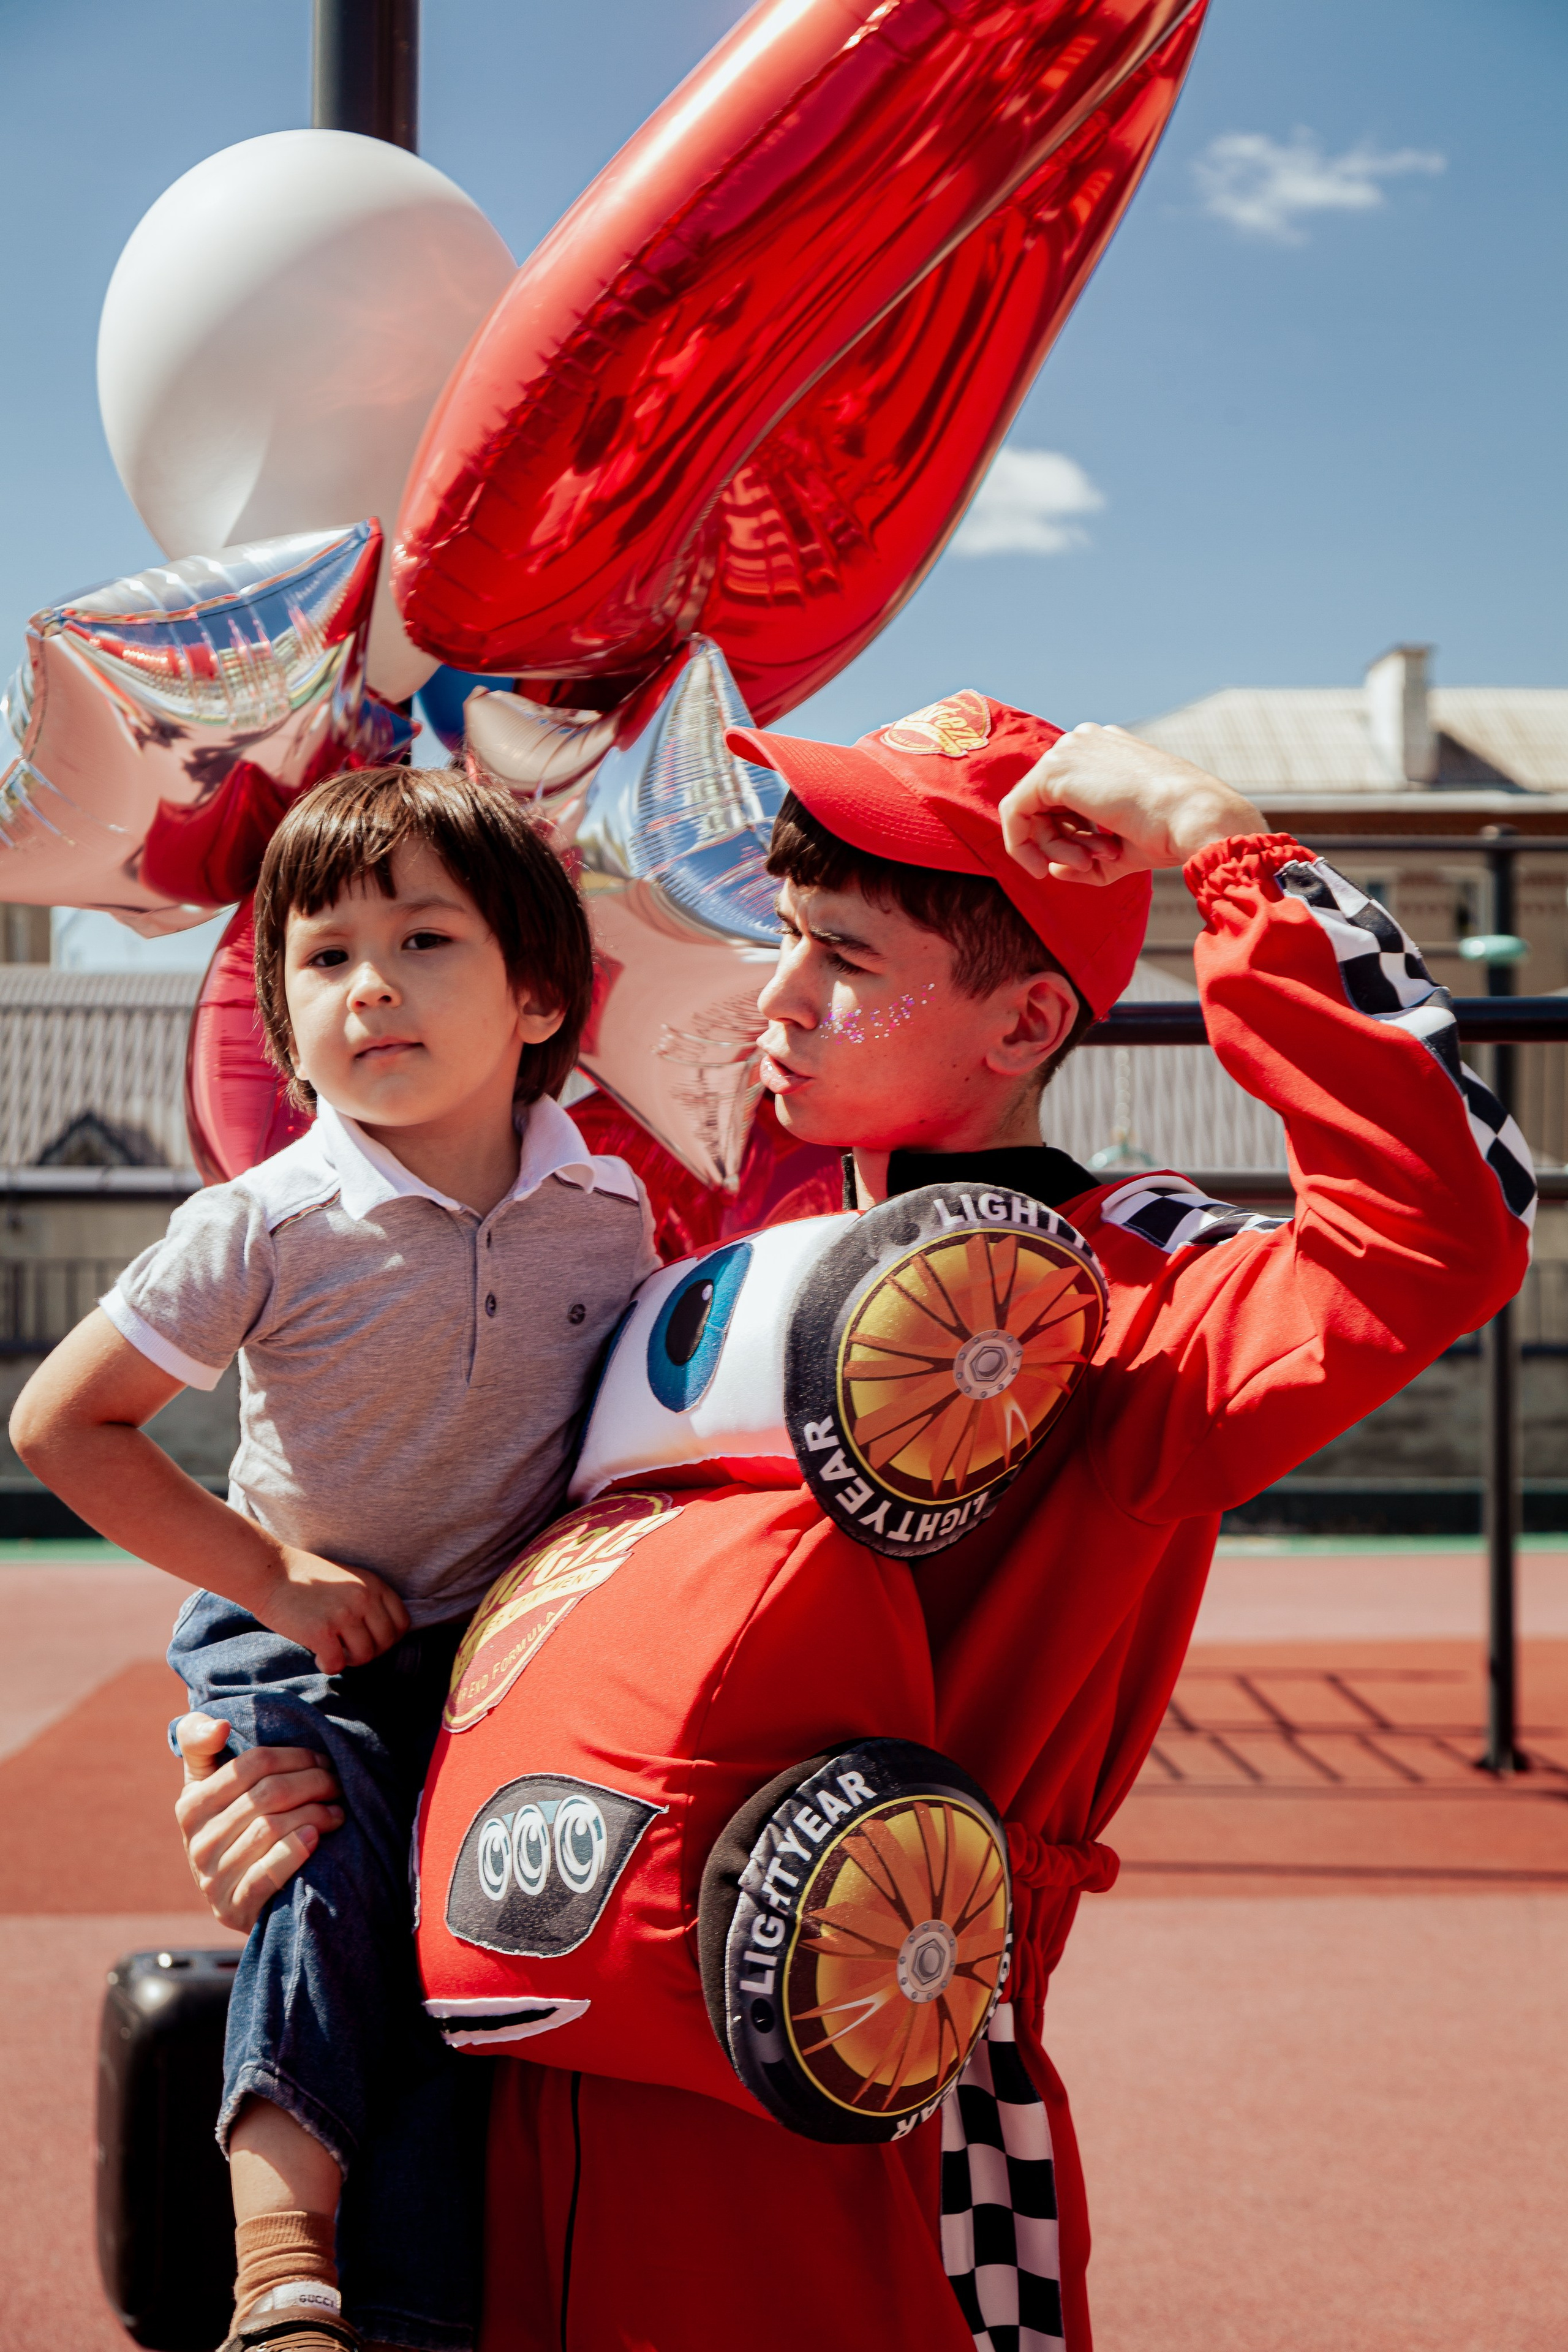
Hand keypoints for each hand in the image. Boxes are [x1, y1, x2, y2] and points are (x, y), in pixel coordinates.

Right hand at [174, 1713, 343, 1933]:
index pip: (251, 1764)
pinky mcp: (232, 1908)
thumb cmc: (235, 1829)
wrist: (240, 1899)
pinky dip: (294, 1852)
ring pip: (270, 1828)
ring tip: (337, 1810)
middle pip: (268, 1794)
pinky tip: (316, 1838)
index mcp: (191, 1803)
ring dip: (314, 1814)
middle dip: (314, 1782)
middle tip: (338, 1782)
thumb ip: (203, 1745)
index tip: (321, 1757)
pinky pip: (266, 1873)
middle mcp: (196, 1841)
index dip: (294, 1756)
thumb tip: (220, 1726)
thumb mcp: (211, 1787)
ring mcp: (212, 1877)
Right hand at [251, 1546, 410, 1673]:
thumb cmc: (305, 1578)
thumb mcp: (348, 1579)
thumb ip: (367, 1600)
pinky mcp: (321, 1632)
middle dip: (369, 1652)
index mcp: (373, 1584)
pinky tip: (318, 1656)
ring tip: (332, 1650)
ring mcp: (344, 1615)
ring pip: (365, 1656)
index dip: (388, 1638)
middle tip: (348, 1649)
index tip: (369, 1639)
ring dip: (349, 1660)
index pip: (401, 1623)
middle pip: (386, 1643)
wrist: (269, 1572)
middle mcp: (363, 1598)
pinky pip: (338, 1664)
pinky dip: (329, 1665)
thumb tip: (380, 1636)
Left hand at [999, 723, 1266, 886]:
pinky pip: (1015, 812)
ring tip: (1090, 861)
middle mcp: (1083, 741)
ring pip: (1031, 809)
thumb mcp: (1121, 849)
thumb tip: (1053, 871)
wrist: (1194, 818)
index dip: (1069, 836)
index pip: (1065, 796)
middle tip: (1089, 865)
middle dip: (1059, 843)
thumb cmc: (1170, 834)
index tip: (1088, 863)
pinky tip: (1043, 866)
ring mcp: (1068, 750)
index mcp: (1104, 749)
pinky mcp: (1054, 771)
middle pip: (1045, 801)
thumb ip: (1085, 855)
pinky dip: (1022, 845)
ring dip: (1053, 849)